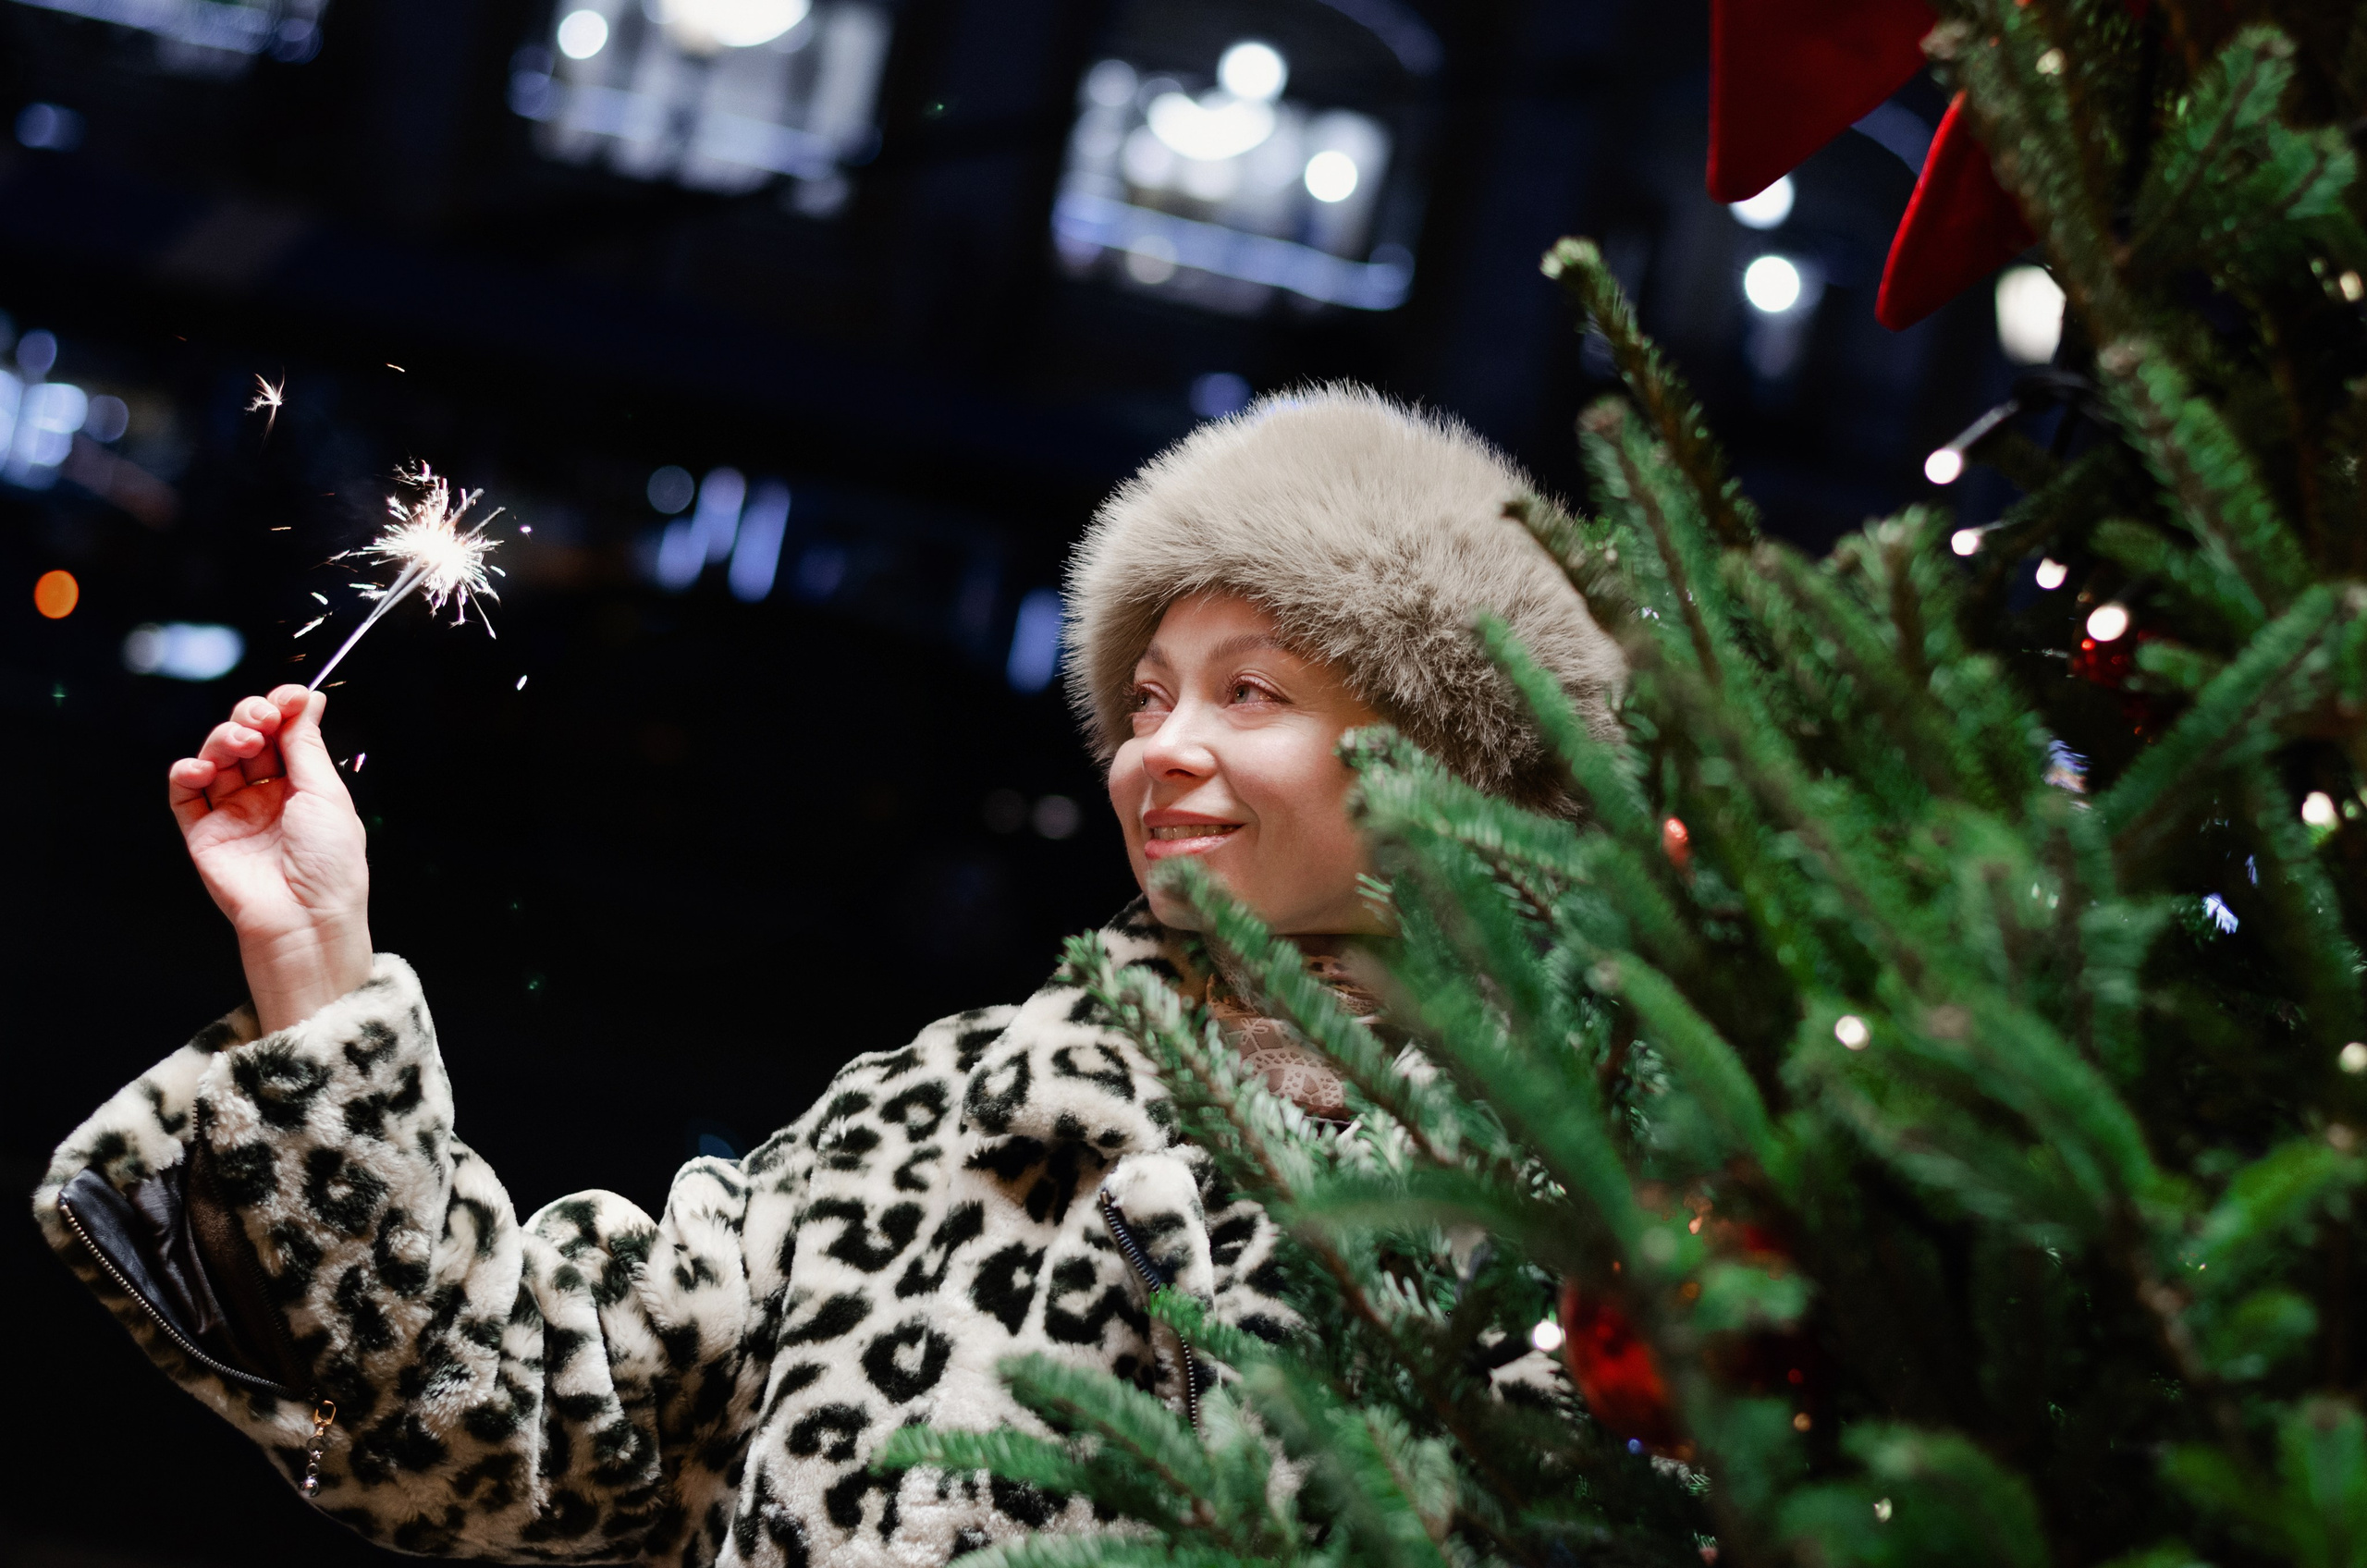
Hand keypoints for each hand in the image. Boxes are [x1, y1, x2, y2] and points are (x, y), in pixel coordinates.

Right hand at [170, 686, 371, 1034]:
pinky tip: (199, 768)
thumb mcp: (326, 794)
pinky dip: (185, 773)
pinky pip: (184, 795)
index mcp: (304, 786)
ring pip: (216, 759)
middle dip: (251, 718)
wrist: (304, 919)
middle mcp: (268, 796)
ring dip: (223, 740)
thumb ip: (306, 745)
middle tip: (261, 719)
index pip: (284, 733)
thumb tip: (307, 699)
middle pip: (248, 739)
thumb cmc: (329, 863)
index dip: (282, 709)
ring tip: (241, 743)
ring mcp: (234, 814)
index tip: (289, 696)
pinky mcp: (204, 834)